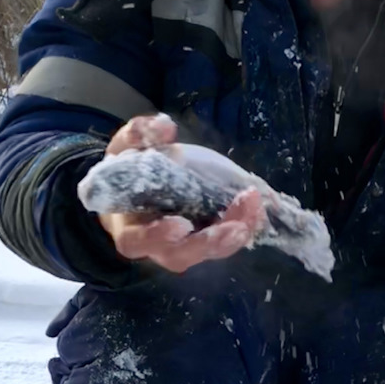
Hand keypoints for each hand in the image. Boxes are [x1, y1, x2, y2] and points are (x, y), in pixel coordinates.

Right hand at [98, 115, 263, 273]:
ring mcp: (185, 248)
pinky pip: (226, 241)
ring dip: (235, 233)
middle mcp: (157, 247)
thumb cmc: (129, 171)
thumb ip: (139, 135)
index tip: (180, 225)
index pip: (137, 241)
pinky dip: (244, 225)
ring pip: (209, 251)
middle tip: (237, 226)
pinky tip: (257, 207)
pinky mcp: (207, 240)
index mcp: (129, 228)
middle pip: (181, 256)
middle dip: (211, 242)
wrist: (142, 185)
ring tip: (254, 207)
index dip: (157, 236)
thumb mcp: (127, 147)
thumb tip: (164, 127)